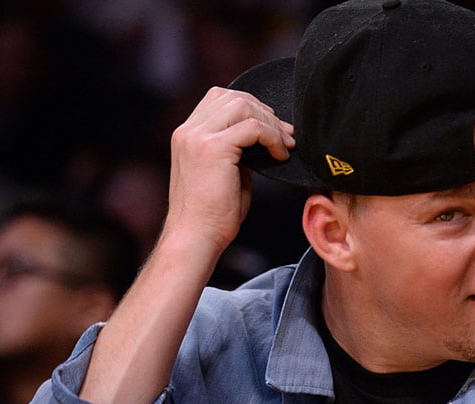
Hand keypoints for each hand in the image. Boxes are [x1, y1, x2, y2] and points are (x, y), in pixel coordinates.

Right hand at [164, 86, 294, 256]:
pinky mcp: (213, 148)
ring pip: (243, 105)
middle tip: (286, 135)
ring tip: (285, 145)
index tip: (273, 128)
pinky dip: (272, 137)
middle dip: (265, 112)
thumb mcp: (225, 172)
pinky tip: (280, 155)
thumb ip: (238, 150)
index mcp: (188, 134)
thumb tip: (264, 139)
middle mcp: (188, 130)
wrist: (196, 237)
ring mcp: (197, 137)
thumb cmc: (214, 213)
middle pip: (232, 96)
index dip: (252, 107)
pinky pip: (253, 127)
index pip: (220, 98)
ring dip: (270, 123)